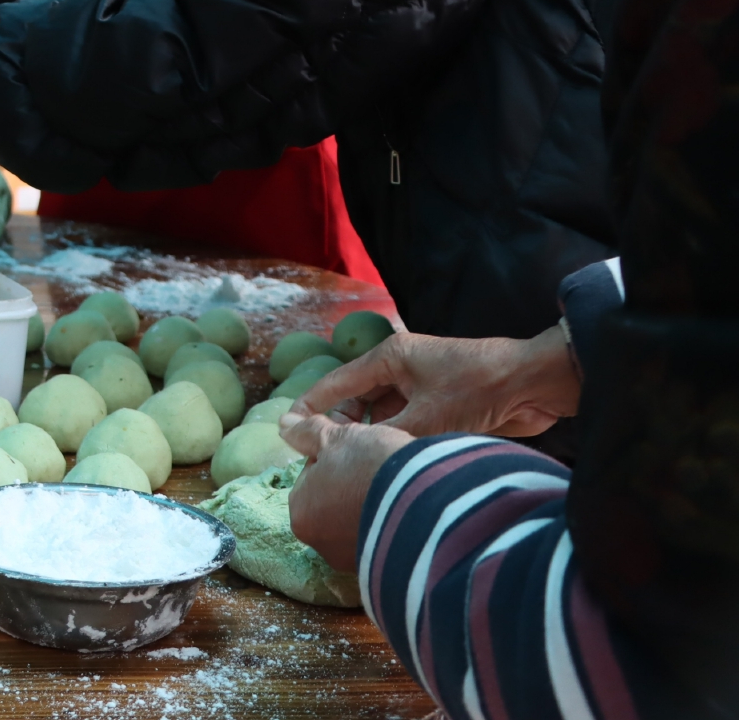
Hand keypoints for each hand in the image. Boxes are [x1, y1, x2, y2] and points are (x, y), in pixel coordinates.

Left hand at [281, 412, 415, 571]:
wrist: (428, 504)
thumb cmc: (370, 466)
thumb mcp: (336, 438)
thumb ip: (306, 432)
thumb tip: (283, 424)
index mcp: (300, 514)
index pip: (313, 478)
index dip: (336, 460)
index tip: (358, 453)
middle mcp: (321, 546)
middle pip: (334, 504)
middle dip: (353, 486)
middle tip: (379, 470)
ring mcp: (355, 563)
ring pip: (360, 524)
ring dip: (374, 507)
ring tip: (398, 488)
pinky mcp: (386, 572)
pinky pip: (385, 541)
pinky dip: (393, 526)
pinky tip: (409, 510)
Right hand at [286, 328, 580, 438]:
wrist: (537, 383)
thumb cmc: (476, 390)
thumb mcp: (424, 419)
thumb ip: (381, 437)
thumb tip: (343, 454)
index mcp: (389, 358)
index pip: (336, 383)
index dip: (309, 407)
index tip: (286, 431)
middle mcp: (400, 368)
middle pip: (356, 400)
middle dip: (341, 428)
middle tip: (325, 460)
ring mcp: (422, 385)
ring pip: (382, 415)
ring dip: (372, 438)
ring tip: (356, 466)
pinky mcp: (442, 403)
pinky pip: (406, 424)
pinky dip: (395, 441)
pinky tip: (390, 463)